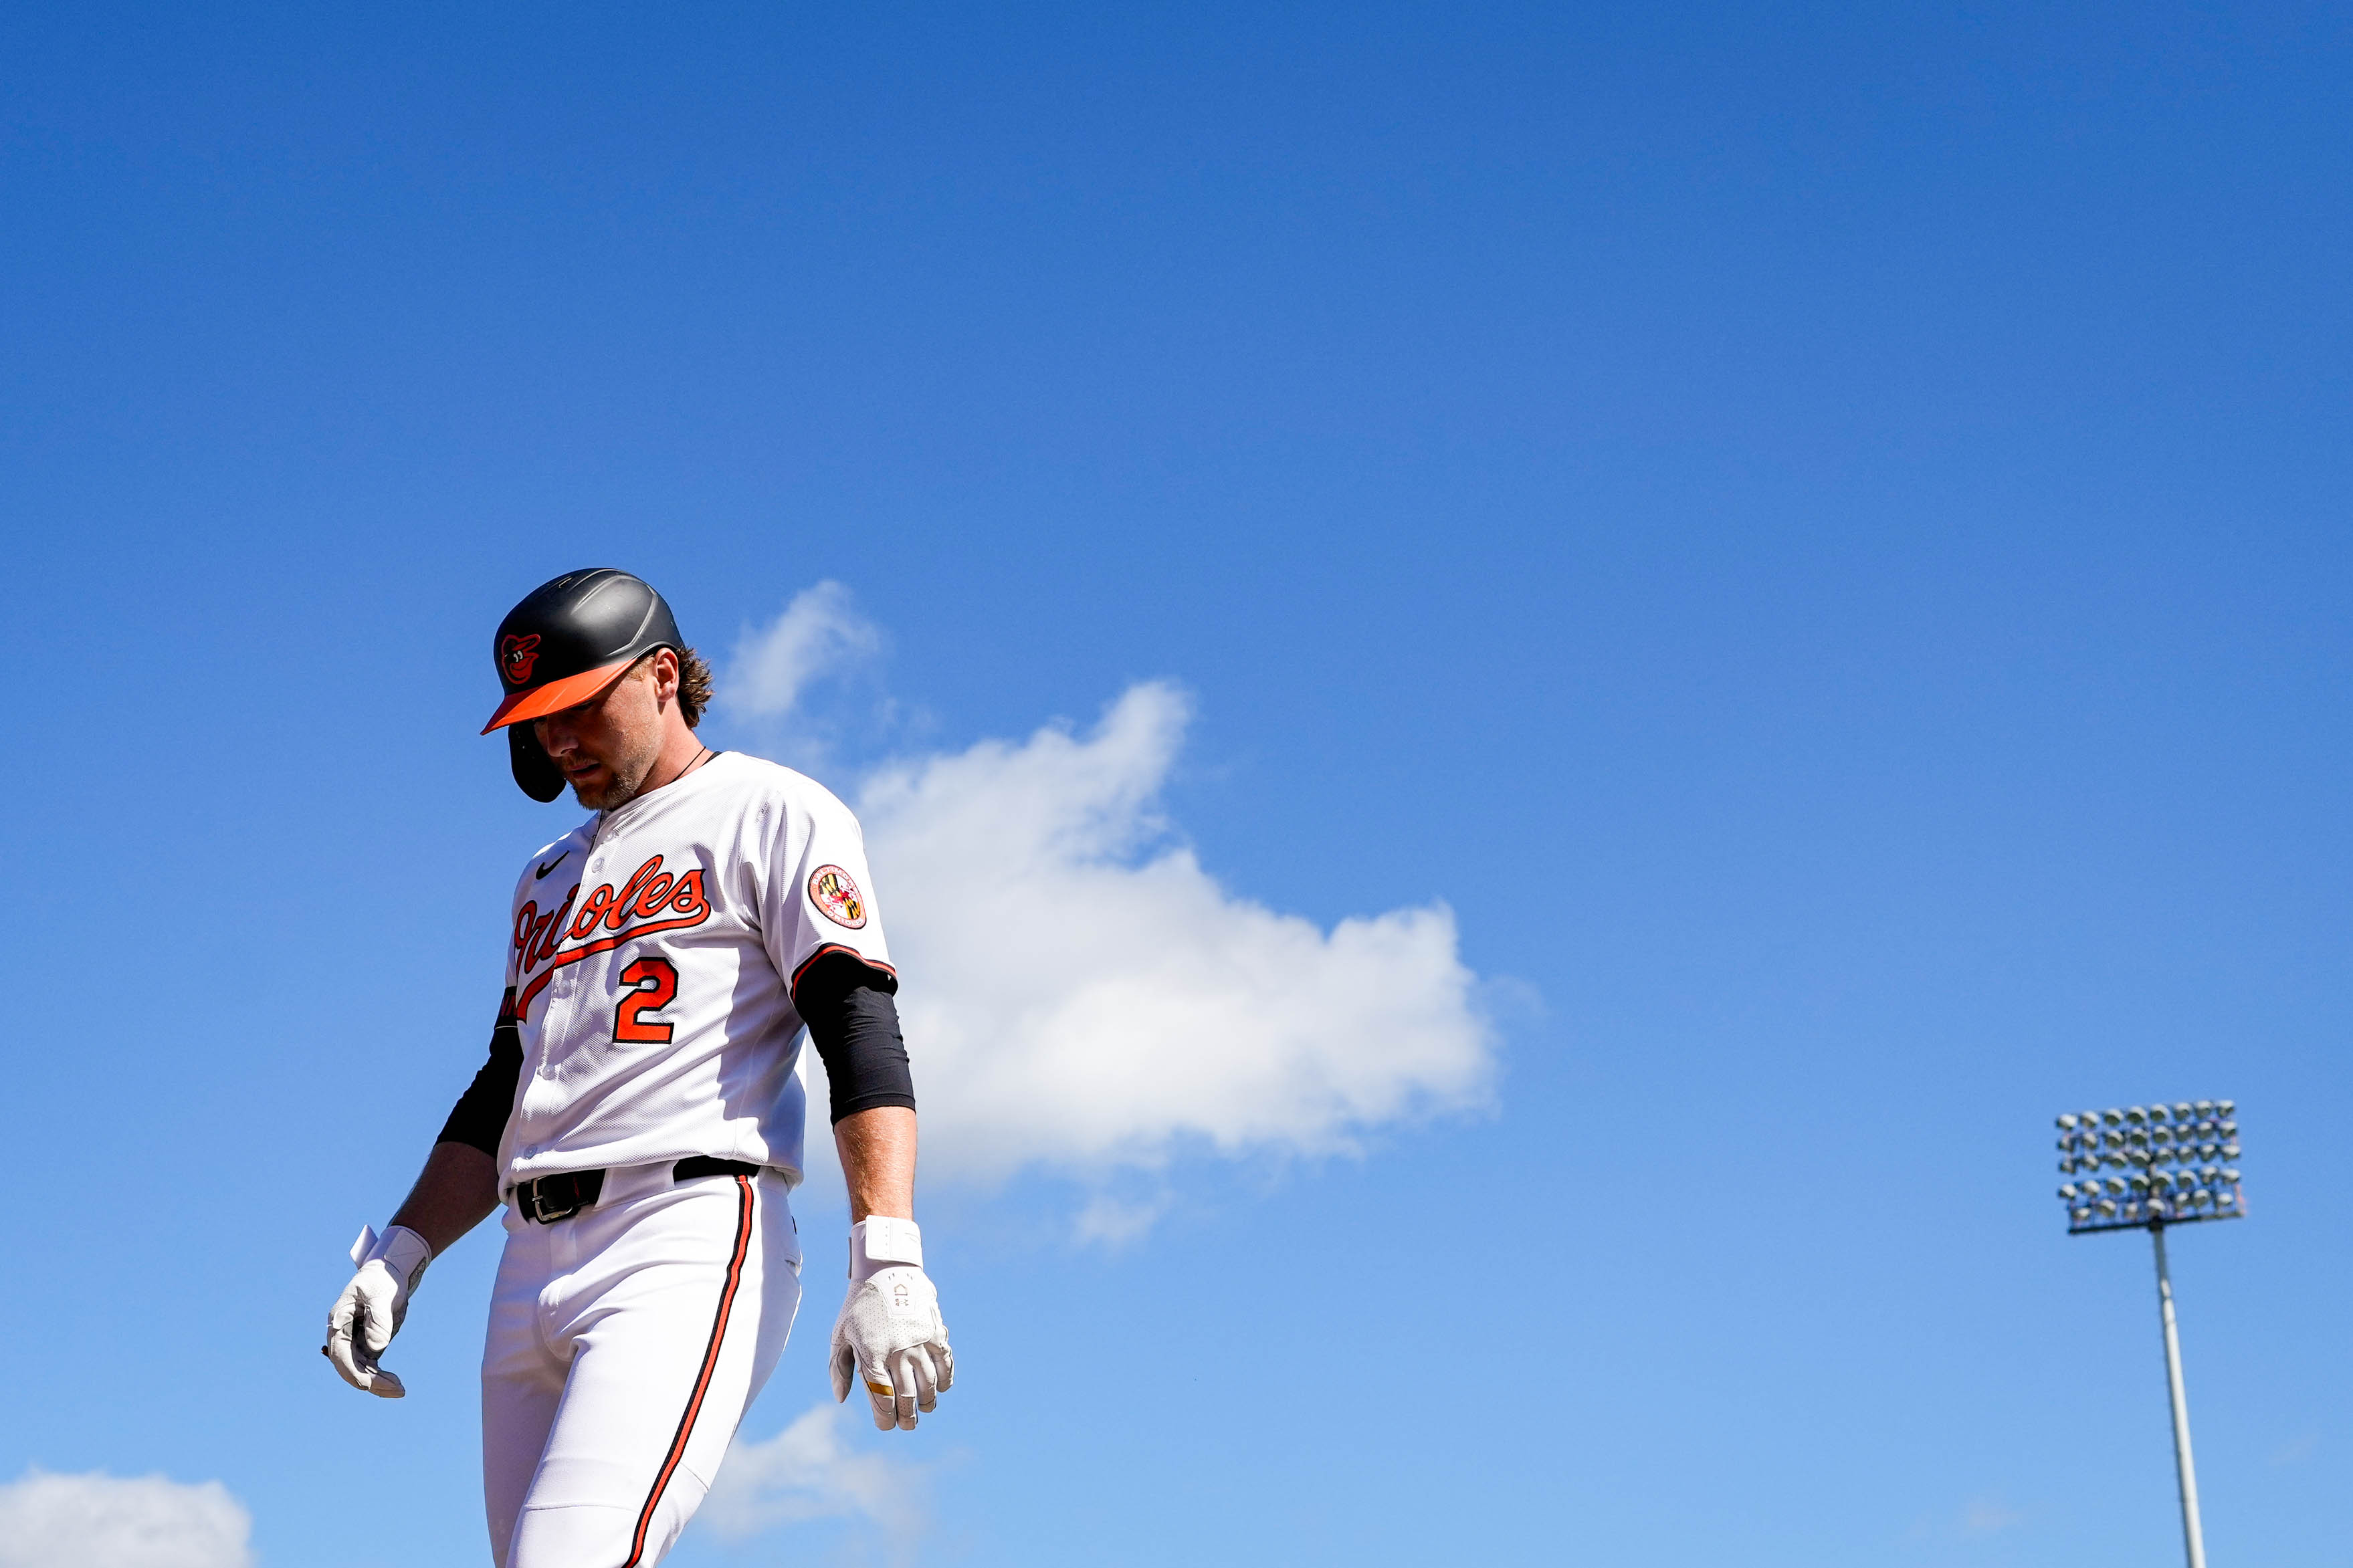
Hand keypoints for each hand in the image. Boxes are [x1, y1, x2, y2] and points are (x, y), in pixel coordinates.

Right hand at [323, 1224, 431, 1398]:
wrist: (391, 1273)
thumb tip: (377, 1349)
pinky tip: (397, 1386)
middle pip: (349, 1366)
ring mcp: (355, 1342)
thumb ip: (378, 1320)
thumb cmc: (383, 1279)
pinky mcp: (368, 1345)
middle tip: (396, 1389)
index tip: (366, 1385)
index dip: (350, 1371)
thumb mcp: (381, 1294)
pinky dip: (382, 1378)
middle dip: (369, 1381)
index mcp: (339, 1320)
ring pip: (361, 1370)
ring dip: (378, 1383)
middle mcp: (343, 1334)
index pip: (339, 1353)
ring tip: (400, 1390)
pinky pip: (371, 1367)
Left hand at [829, 1217, 952, 1431]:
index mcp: (872, 1355)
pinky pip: (945, 1361)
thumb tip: (841, 1398)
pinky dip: (946, 1378)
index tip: (887, 1425)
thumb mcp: (840, 1334)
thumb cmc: (858, 1305)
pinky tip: (943, 1387)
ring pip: (928, 1383)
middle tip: (908, 1426)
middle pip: (907, 1396)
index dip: (886, 1418)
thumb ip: (838, 1368)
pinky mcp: (934, 1331)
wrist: (886, 1270)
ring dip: (928, 1401)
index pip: (882, 1398)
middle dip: (908, 1417)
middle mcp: (897, 1351)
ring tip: (926, 1409)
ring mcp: (918, 1341)